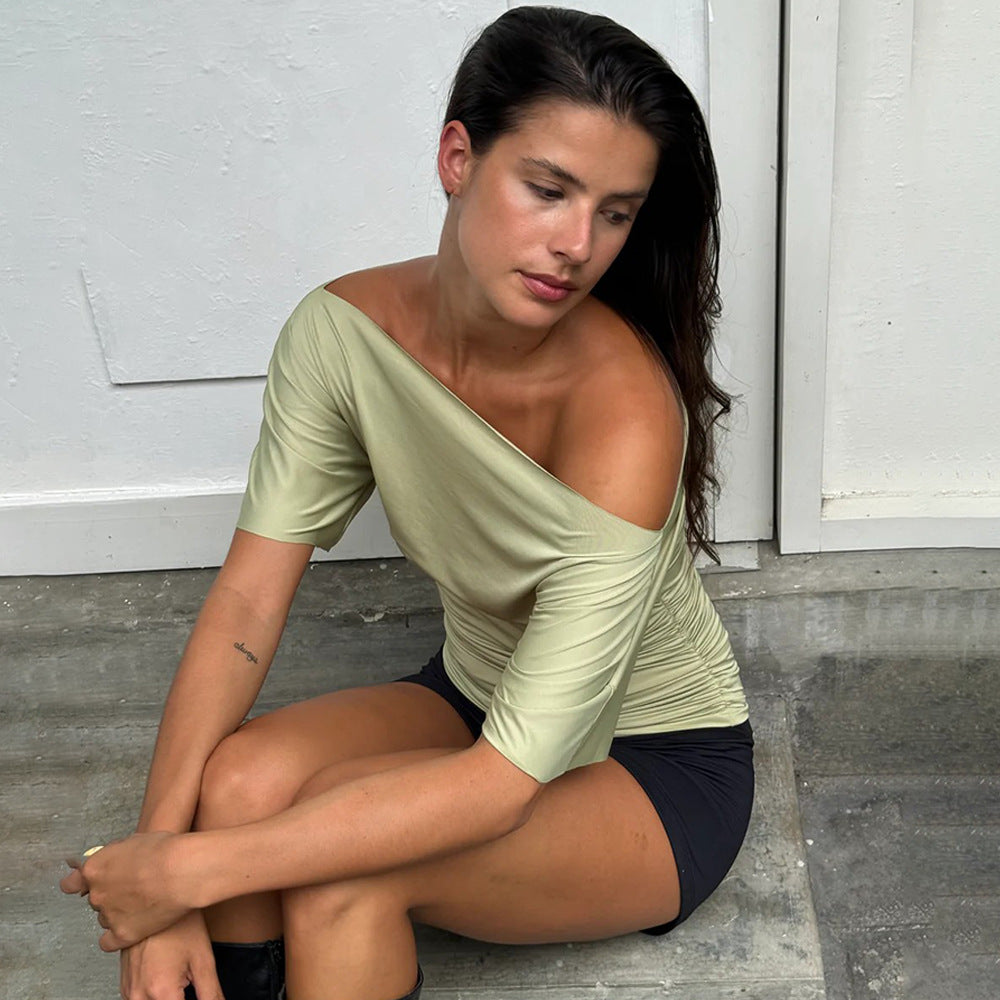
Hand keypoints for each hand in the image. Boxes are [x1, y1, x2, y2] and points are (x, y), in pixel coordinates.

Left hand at [60, 831, 191, 949]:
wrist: (182, 871)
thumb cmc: (166, 851)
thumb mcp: (136, 840)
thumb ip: (118, 855)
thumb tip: (118, 861)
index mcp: (95, 868)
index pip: (71, 883)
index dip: (78, 884)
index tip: (83, 885)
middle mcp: (96, 894)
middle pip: (96, 899)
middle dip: (112, 895)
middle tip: (135, 888)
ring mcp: (108, 916)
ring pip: (105, 919)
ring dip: (118, 913)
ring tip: (143, 904)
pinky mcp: (122, 934)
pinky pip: (109, 942)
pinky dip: (117, 937)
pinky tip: (131, 928)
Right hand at [119, 911, 222, 999]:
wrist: (156, 897)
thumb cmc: (179, 923)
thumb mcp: (203, 960)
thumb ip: (211, 994)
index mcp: (160, 992)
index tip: (199, 994)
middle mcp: (138, 995)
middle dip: (180, 999)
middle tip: (189, 983)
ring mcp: (128, 990)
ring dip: (167, 998)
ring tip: (179, 976)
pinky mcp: (124, 984)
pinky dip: (155, 996)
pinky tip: (168, 979)